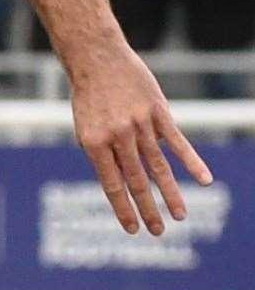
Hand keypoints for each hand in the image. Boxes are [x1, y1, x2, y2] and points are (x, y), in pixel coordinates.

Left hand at [71, 45, 211, 235]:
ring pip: (159, 166)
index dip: (124, 209)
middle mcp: (118, 136)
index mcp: (94, 142)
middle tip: (157, 231)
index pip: (112, 185)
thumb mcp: (85, 126)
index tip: (133, 229)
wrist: (96, 58)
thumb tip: (120, 182)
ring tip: (180, 216)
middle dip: (148, 209)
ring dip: (171, 194)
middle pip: (137, 181)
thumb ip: (102, 153)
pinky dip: (192, 162)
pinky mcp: (157, 112)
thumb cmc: (89, 95)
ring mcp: (139, 124)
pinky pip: (177, 142)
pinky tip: (204, 180)